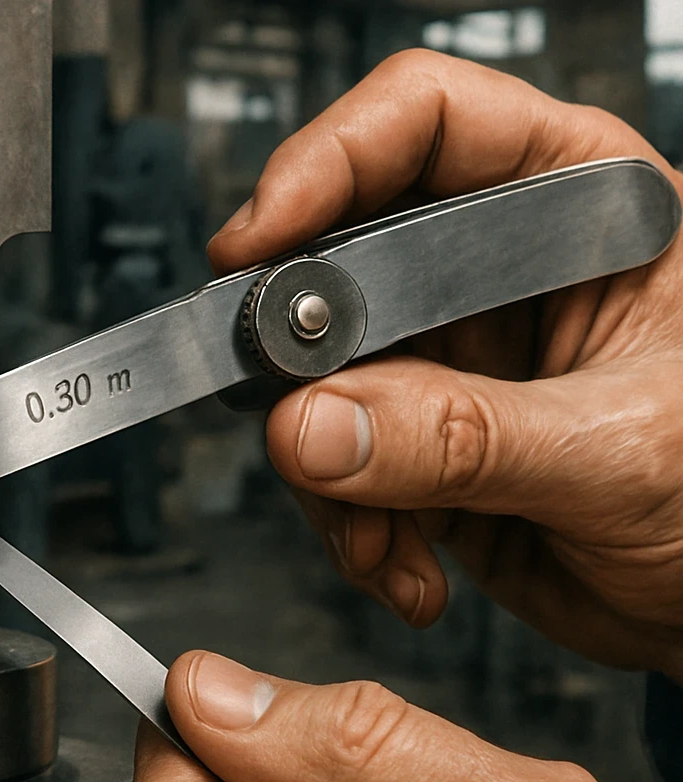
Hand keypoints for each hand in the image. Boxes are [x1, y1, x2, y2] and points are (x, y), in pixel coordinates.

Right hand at [208, 50, 682, 679]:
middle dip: (304, 359)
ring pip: (315, 382)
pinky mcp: (416, 445)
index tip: (256, 242)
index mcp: (574, 212)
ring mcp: (447, 365)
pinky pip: (330, 466)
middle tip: (302, 421)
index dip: (326, 163)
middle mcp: (495, 278)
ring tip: (384, 536)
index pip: (427, 124)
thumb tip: (318, 426)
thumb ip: (467, 438)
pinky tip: (405, 562)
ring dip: (326, 474)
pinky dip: (347, 525)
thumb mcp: (619, 452)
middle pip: (337, 261)